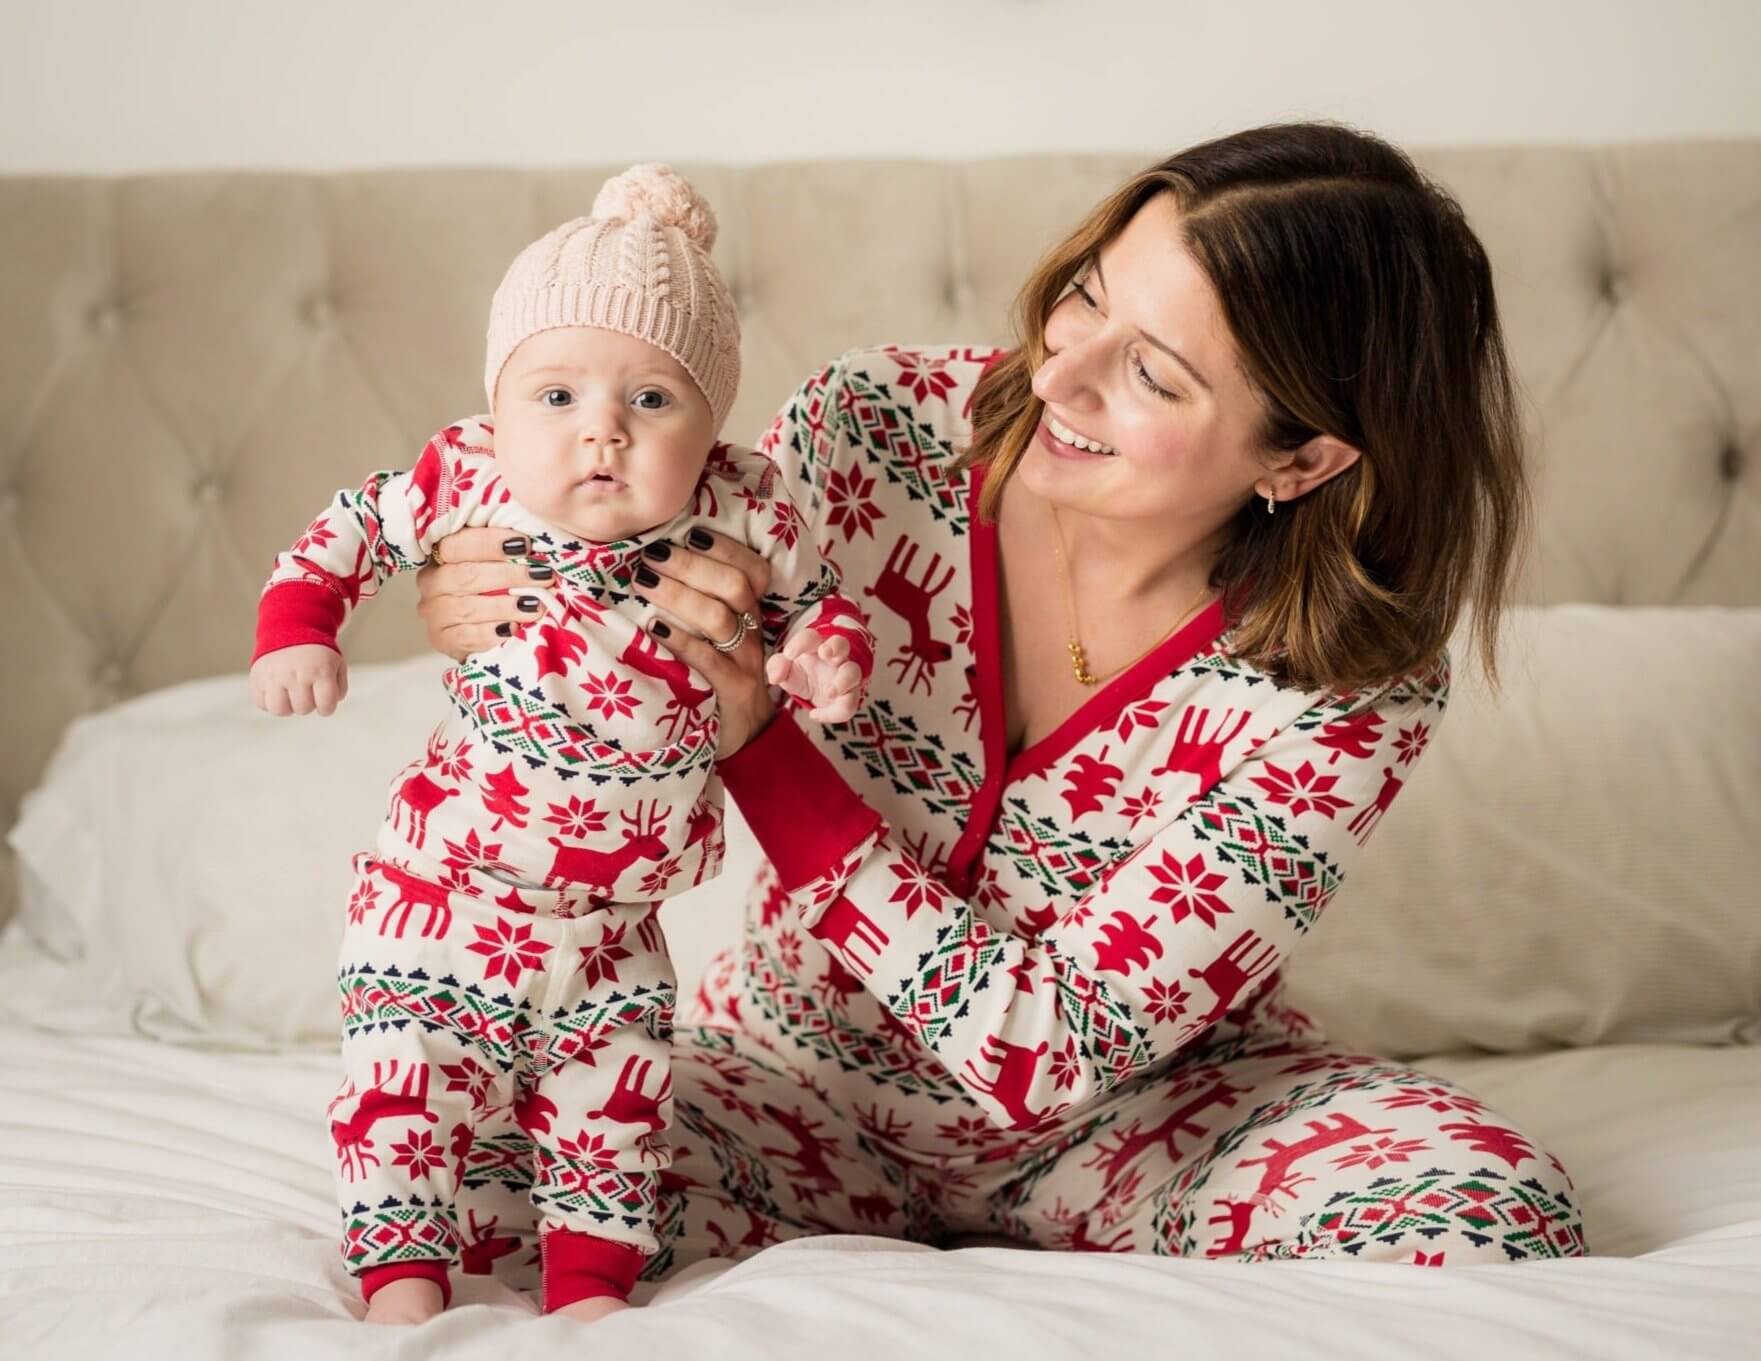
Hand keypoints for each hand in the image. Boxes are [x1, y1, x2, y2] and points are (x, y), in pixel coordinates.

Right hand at [251, 644, 346, 715]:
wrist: (290, 627)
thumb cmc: (317, 655)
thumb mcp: (336, 665)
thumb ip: (338, 690)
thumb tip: (324, 708)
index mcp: (320, 671)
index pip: (326, 707)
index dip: (327, 707)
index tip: (324, 698)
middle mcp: (295, 674)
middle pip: (303, 709)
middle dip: (308, 703)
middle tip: (306, 688)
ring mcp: (274, 676)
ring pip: (280, 710)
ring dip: (288, 706)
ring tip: (291, 693)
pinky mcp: (257, 677)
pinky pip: (262, 703)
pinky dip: (270, 700)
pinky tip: (277, 688)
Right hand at [415, 529, 554, 660]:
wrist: (476, 628)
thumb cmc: (492, 585)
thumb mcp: (496, 560)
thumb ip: (507, 549)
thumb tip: (532, 542)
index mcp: (441, 554)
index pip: (457, 544)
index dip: (490, 543)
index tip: (525, 544)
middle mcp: (432, 581)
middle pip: (465, 576)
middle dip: (508, 575)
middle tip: (542, 576)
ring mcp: (433, 612)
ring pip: (467, 608)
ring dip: (504, 607)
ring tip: (535, 606)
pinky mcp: (441, 639)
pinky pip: (465, 637)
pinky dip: (491, 633)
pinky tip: (512, 629)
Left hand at [628, 530, 775, 758]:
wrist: (747, 739)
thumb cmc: (720, 680)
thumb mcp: (720, 640)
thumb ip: (701, 606)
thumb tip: (651, 565)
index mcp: (751, 615)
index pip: (753, 569)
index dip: (725, 548)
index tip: (689, 533)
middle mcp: (753, 634)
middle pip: (734, 586)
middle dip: (692, 565)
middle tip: (651, 555)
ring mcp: (745, 663)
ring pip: (720, 618)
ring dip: (680, 595)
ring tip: (644, 582)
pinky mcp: (733, 690)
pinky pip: (708, 659)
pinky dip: (680, 640)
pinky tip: (653, 628)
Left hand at [766, 630, 863, 723]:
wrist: (818, 691)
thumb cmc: (802, 673)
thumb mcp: (785, 670)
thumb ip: (777, 667)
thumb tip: (775, 677)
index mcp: (816, 645)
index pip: (811, 637)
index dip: (801, 643)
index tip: (789, 654)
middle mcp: (834, 657)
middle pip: (841, 643)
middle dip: (835, 646)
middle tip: (824, 652)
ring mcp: (845, 674)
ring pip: (853, 672)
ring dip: (843, 681)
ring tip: (829, 692)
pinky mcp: (850, 694)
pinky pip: (849, 703)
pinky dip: (833, 713)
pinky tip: (815, 714)